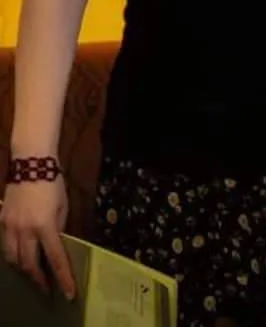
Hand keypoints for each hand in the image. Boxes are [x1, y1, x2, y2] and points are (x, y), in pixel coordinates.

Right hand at [0, 178, 74, 298]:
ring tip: (34, 273)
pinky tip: (20, 256)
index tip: (68, 293)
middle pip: (28, 264)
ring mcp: (10, 226)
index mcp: (45, 225)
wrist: (31, 162)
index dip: (62, 278)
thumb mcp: (63, 206)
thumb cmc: (53, 182)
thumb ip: (59, 227)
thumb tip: (56, 244)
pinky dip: (13, 255)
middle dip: (38, 279)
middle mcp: (25, 230)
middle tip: (47, 287)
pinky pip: (5, 246)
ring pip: (12, 258)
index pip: (55, 258)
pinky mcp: (2, 221)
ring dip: (23, 268)